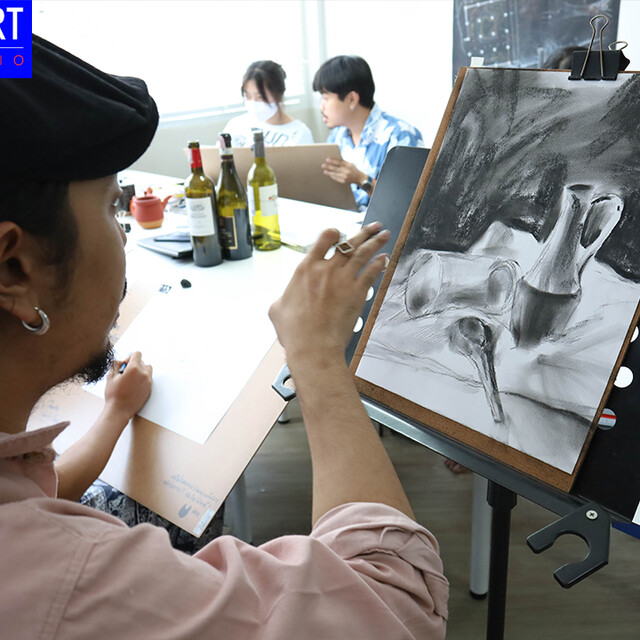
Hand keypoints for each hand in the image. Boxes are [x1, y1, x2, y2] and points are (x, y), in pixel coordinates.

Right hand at [103, 351, 152, 419]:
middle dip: (134, 364)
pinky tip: (133, 385)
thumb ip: (115, 365)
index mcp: (134, 368)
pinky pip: (148, 378)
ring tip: (131, 378)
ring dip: (140, 370)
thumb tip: (119, 361)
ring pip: (147, 369)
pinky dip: (143, 378)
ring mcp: (148, 382)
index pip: (137, 354)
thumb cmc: (113, 395)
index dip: (129, 357)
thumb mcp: (111, 377)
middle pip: (142, 362)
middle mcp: (144, 374)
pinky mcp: (150, 389)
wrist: (120, 410)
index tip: (124, 365)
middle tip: (125, 373)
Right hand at [269, 223, 388, 364]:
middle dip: (363, 233)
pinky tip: (384, 259)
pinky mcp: (357, 293)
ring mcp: (343, 280)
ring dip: (375, 242)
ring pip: (363, 254)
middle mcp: (326, 270)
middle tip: (373, 227)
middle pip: (348, 244)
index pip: (323, 241)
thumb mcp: (277, 310)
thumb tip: (282, 301)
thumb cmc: (295, 331)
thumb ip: (283, 298)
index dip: (333, 234)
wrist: (314, 346)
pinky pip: (371, 273)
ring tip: (383, 234)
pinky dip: (379, 264)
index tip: (339, 233)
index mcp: (305, 270)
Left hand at [321, 158, 365, 184]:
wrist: (359, 178)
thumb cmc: (352, 169)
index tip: (327, 159)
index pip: (339, 162)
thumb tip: (333, 160)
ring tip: (324, 171)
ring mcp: (345, 176)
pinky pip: (336, 178)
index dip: (332, 160)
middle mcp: (346, 171)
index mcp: (348, 165)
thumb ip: (343, 162)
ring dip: (329, 173)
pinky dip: (332, 176)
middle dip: (329, 167)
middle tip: (323, 165)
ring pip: (335, 174)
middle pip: (336, 168)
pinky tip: (329, 175)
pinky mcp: (344, 181)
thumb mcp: (350, 164)